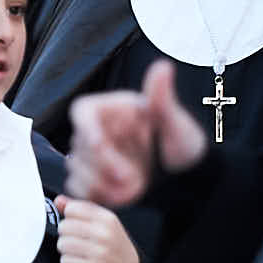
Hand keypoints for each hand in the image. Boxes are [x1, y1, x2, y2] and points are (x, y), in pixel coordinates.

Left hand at [53, 195, 141, 262]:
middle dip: (66, 237)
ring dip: (66, 252)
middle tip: (78, 244)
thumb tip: (59, 200)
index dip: (69, 219)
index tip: (76, 228)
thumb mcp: (103, 225)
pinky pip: (66, 262)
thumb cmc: (115, 248)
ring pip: (63, 245)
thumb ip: (81, 211)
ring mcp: (101, 251)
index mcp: (107, 218)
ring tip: (79, 255)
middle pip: (63, 227)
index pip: (72, 209)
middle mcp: (105, 233)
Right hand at [64, 59, 207, 204]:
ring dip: (103, 185)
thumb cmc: (182, 145)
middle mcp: (98, 130)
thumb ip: (162, 98)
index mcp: (112, 109)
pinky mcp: (90, 179)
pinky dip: (98, 196)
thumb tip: (162, 67)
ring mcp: (91, 156)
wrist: (185, 177)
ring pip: (76, 171)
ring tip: (136, 188)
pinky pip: (79, 188)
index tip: (101, 147)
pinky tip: (122, 196)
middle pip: (79, 147)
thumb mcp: (176, 123)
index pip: (82, 113)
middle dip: (105, 167)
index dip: (87, 131)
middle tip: (135, 179)